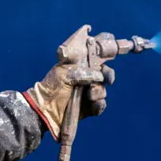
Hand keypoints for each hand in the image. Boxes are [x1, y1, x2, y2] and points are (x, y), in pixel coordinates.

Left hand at [23, 26, 114, 140]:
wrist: (45, 110)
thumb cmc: (51, 88)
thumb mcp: (64, 73)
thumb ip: (82, 71)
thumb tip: (99, 74)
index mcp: (80, 65)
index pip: (96, 54)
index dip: (107, 50)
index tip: (115, 50)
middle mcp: (86, 77)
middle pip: (106, 72)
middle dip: (108, 74)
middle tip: (106, 78)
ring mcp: (89, 92)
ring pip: (103, 89)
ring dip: (98, 92)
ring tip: (89, 95)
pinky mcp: (90, 107)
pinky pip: (101, 104)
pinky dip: (99, 104)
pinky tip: (93, 103)